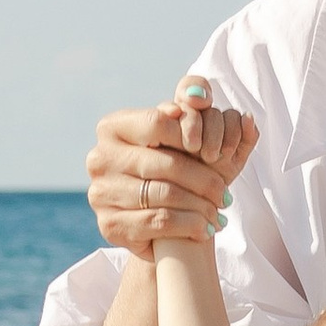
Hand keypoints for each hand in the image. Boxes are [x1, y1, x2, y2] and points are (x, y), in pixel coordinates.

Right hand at [88, 82, 256, 256]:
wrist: (153, 224)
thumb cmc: (172, 172)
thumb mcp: (183, 137)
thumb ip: (192, 109)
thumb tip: (199, 97)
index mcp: (112, 127)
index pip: (157, 122)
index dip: (191, 134)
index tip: (213, 152)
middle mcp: (100, 157)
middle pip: (165, 163)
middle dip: (204, 180)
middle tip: (226, 194)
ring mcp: (101, 193)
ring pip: (165, 195)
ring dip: (202, 206)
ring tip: (220, 212)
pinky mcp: (109, 225)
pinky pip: (160, 221)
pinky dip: (191, 225)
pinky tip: (206, 228)